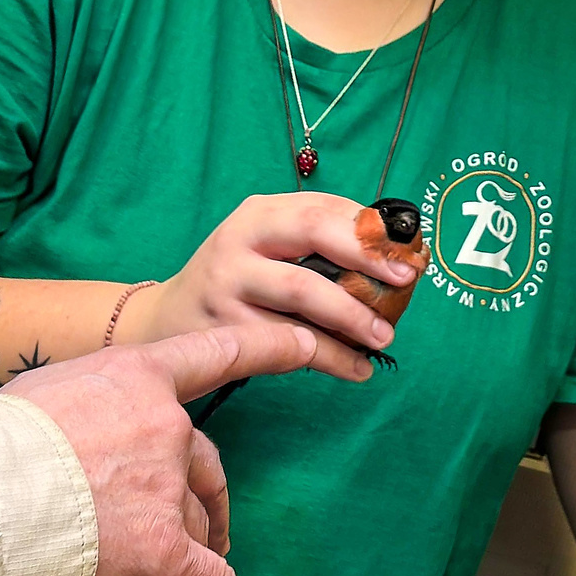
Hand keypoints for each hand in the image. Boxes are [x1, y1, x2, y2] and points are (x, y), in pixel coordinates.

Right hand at [0, 323, 317, 575]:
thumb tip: (96, 435)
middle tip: (205, 533)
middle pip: (202, 466)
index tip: (308, 342)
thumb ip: (92, 408)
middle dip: (205, 503)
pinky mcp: (162, 550)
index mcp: (136, 379)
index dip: (268, 347)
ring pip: (192, 523)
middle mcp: (164, 427)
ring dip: (192, 554)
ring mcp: (165, 488)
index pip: (214, 355)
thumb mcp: (45, 395)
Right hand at [122, 192, 418, 381]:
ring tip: (383, 338)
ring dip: (351, 316)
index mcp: (259, 213)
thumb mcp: (267, 248)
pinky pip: (287, 342)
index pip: (322, 207)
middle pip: (311, 234)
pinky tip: (356, 368)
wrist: (166, 320)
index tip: (410, 253)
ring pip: (301, 293)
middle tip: (404, 284)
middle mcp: (239, 240)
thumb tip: (395, 261)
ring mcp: (228, 283)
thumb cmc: (236, 281)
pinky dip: (329, 357)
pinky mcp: (224, 328)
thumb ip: (319, 247)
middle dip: (364, 257)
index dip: (370, 229)